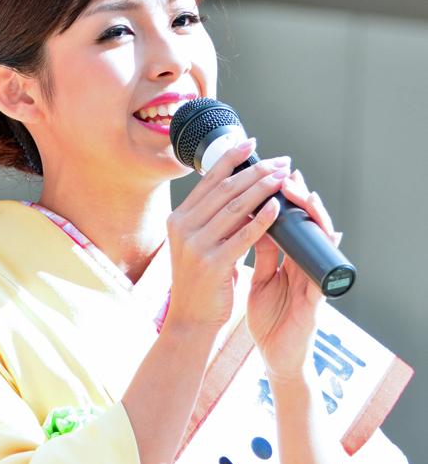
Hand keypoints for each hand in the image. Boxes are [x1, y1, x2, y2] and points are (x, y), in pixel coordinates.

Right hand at [166, 139, 291, 334]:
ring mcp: (196, 244)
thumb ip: (214, 219)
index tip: (251, 142)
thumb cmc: (202, 282)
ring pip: (236, 207)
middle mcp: (183, 226)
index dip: (231, 158)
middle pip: (225, 189)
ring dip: (263, 188)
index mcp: (179, 218)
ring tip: (283, 176)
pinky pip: (244, 235)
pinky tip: (277, 207)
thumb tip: (243, 190)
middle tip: (280, 161)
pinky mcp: (213, 263)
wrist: (191, 321)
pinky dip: (262, 219)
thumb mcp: (199, 244)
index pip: (208, 179)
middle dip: (256, 170)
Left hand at [246, 169, 342, 380]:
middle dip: (299, 198)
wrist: (276, 358)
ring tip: (307, 194)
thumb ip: (261, 253)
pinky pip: (322, 272)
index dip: (282, 199)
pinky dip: (324, 254)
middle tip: (288, 175)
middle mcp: (302, 266)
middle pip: (306, 225)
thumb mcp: (260, 280)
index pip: (287, 223)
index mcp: (286, 260)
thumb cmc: (270, 319)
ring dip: (315, 217)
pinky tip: (329, 237)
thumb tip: (251, 219)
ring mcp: (311, 281)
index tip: (272, 173)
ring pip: (320, 241)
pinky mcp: (315, 301)